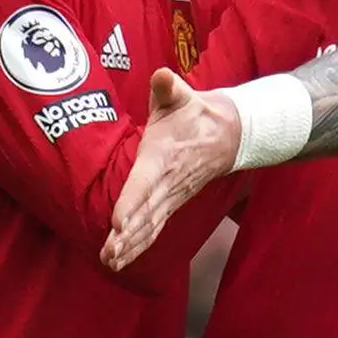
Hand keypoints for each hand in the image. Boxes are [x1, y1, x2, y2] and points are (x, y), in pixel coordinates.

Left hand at [101, 70, 241, 271]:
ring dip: (130, 246)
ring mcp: (171, 197)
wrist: (228, 135)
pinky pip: (154, 229)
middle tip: (109, 252)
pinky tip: (121, 260)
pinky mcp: (171, 204)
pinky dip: (139, 246)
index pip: (145, 183)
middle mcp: (167, 182)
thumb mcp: (182, 95)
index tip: (117, 223)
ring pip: (149, 226)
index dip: (131, 203)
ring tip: (110, 261)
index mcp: (162, 156)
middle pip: (145, 213)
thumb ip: (168, 87)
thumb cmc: (194, 112)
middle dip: (127, 235)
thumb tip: (162, 76)